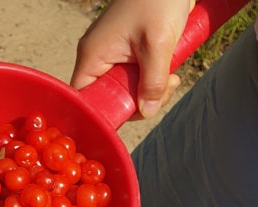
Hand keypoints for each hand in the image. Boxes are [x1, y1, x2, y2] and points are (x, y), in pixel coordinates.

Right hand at [71, 0, 193, 117]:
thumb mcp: (159, 43)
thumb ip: (153, 81)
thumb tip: (148, 111)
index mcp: (93, 55)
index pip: (85, 98)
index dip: (104, 112)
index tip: (132, 112)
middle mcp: (98, 57)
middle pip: (110, 98)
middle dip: (138, 100)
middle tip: (164, 89)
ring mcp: (113, 55)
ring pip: (127, 89)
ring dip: (151, 90)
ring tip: (172, 76)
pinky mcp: (129, 53)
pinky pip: (137, 77)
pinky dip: (154, 79)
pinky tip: (169, 69)